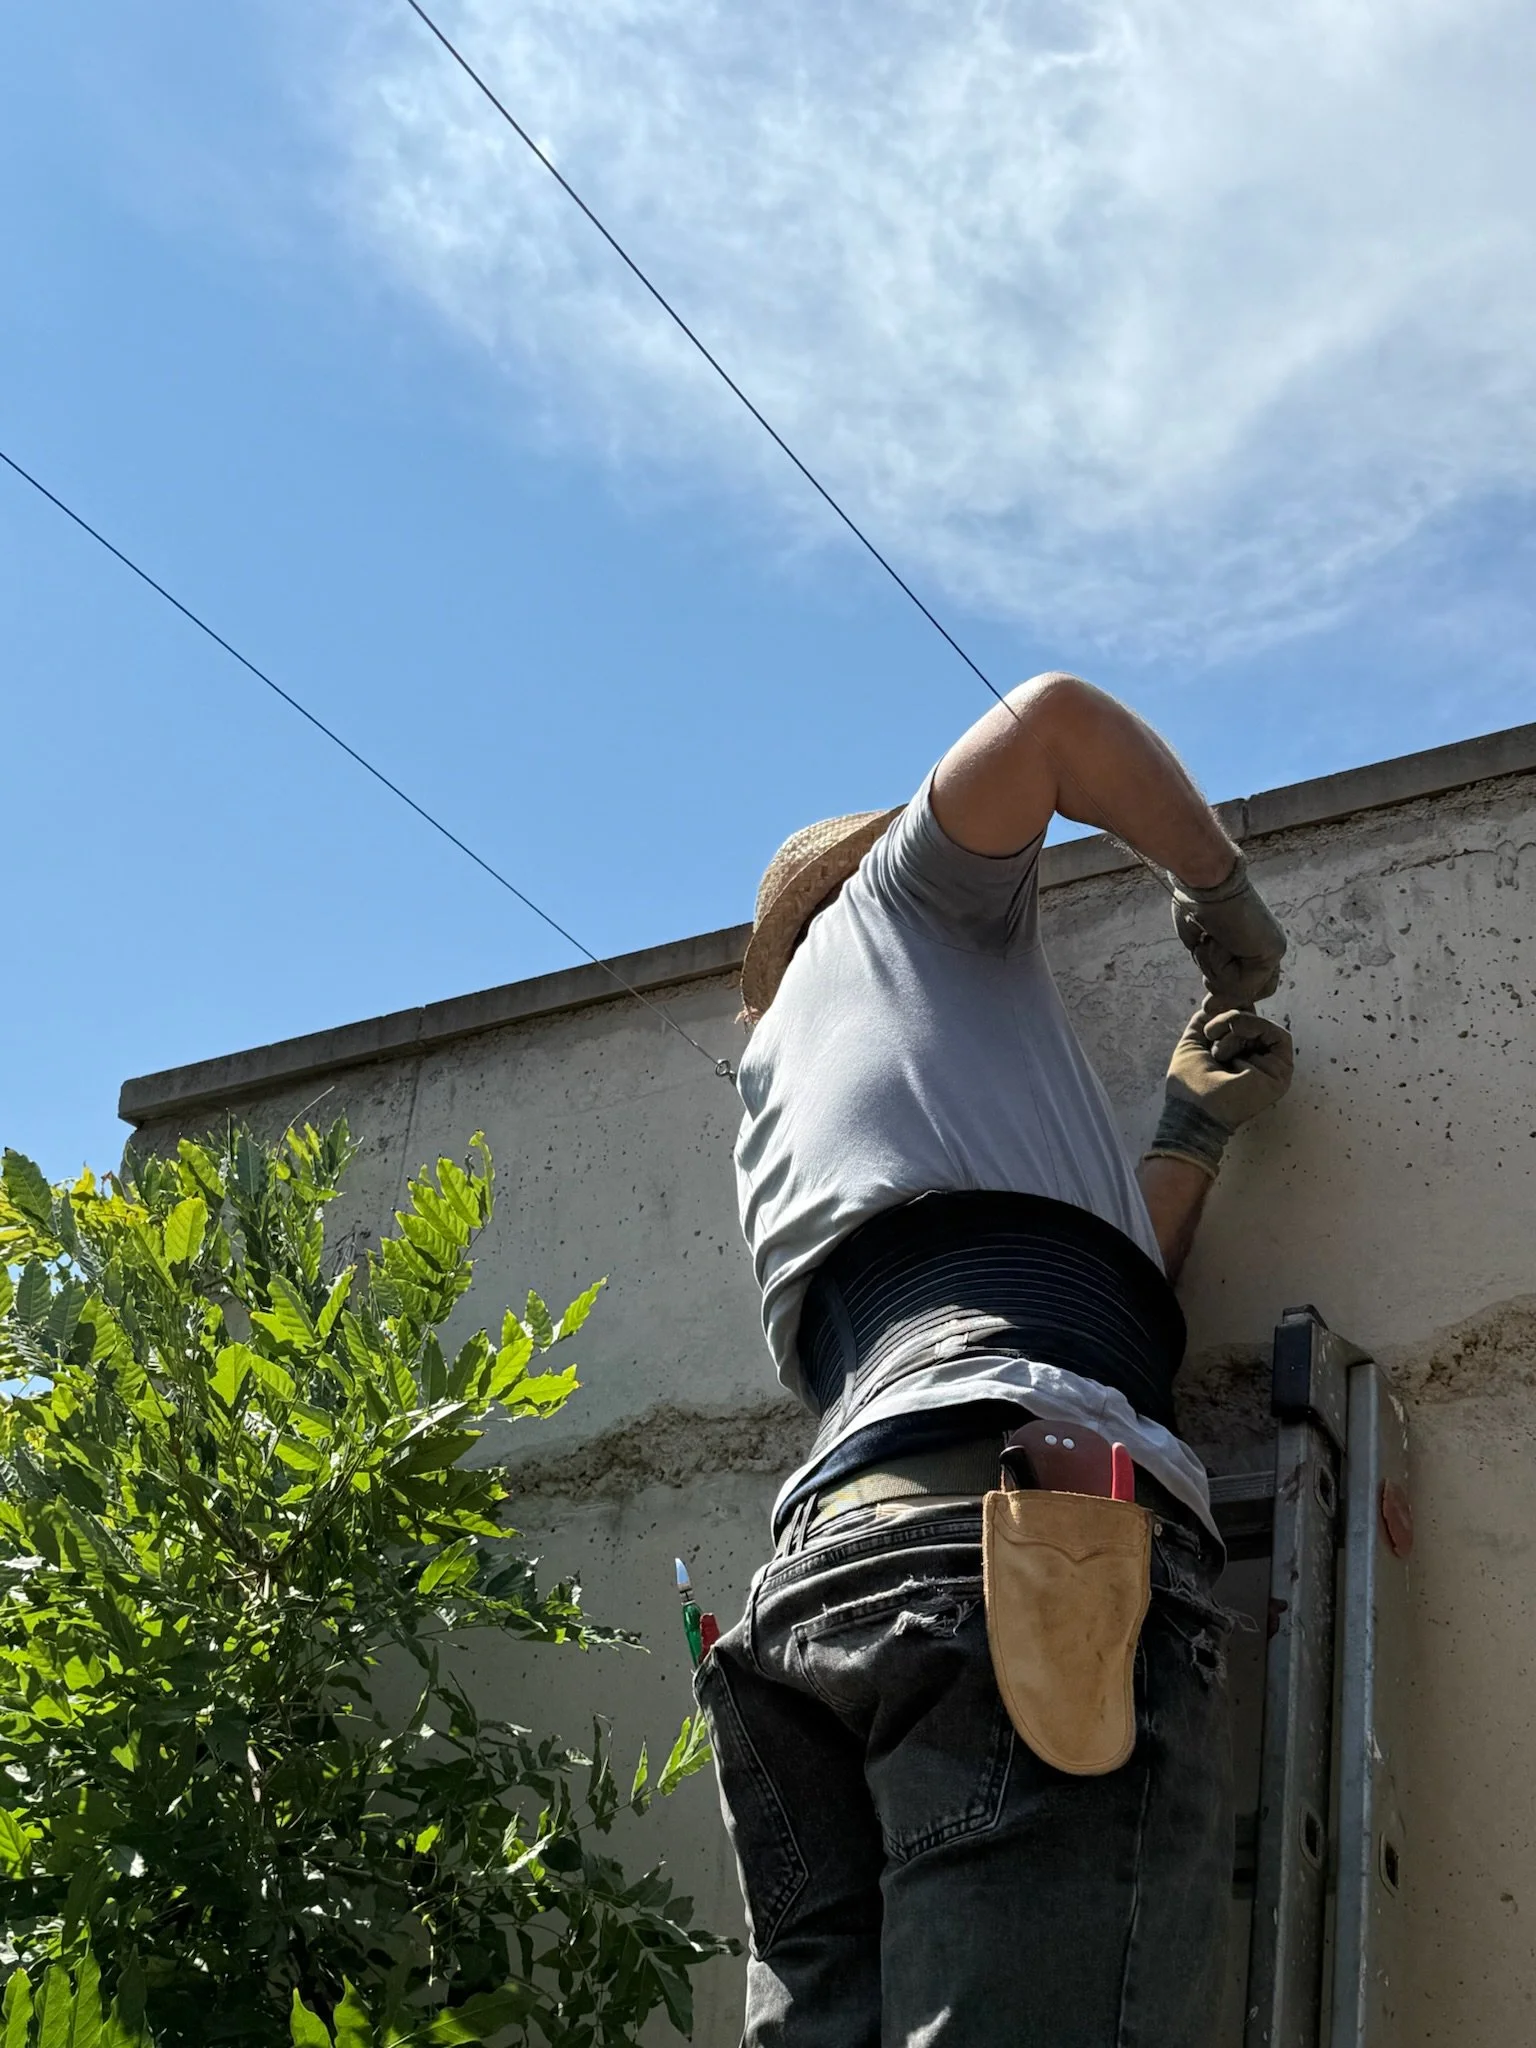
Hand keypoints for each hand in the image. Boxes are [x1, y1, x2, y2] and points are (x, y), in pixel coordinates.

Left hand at [1146, 1003, 1294, 1176]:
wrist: (1194, 1111)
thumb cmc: (1189, 1085)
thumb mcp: (1192, 1043)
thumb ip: (1205, 1020)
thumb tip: (1219, 999)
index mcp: (1235, 1056)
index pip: (1239, 1021)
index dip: (1226, 1009)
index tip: (1210, 1006)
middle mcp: (1254, 1059)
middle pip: (1249, 1020)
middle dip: (1226, 1018)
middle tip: (1210, 1034)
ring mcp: (1270, 1066)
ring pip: (1260, 1025)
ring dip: (1234, 1025)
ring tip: (1217, 1047)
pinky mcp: (1282, 1070)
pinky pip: (1276, 1035)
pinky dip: (1253, 1026)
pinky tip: (1234, 1033)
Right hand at [1170, 855, 1285, 1005]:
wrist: (1206, 880)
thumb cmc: (1196, 902)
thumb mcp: (1202, 946)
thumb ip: (1213, 973)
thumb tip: (1212, 1008)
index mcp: (1254, 942)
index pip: (1249, 984)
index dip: (1227, 990)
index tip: (1208, 992)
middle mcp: (1268, 947)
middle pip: (1249, 993)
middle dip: (1223, 985)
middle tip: (1209, 951)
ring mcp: (1272, 951)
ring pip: (1241, 990)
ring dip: (1216, 971)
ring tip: (1210, 938)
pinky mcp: (1269, 953)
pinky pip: (1240, 984)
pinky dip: (1218, 966)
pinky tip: (1215, 939)